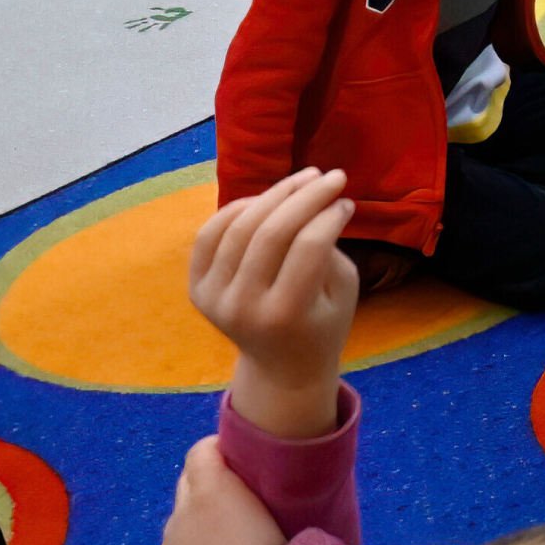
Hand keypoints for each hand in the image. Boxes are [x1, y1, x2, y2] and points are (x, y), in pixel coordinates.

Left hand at [188, 168, 358, 442]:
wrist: (281, 368)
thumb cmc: (323, 325)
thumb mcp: (344, 291)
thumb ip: (331, 248)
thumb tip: (319, 202)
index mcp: (286, 314)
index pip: (308, 246)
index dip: (330, 215)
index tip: (347, 201)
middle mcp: (243, 307)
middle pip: (271, 233)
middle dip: (306, 196)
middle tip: (333, 176)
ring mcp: (213, 299)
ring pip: (238, 227)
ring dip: (273, 194)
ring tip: (302, 180)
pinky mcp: (197, 290)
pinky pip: (208, 236)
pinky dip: (235, 210)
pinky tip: (263, 199)